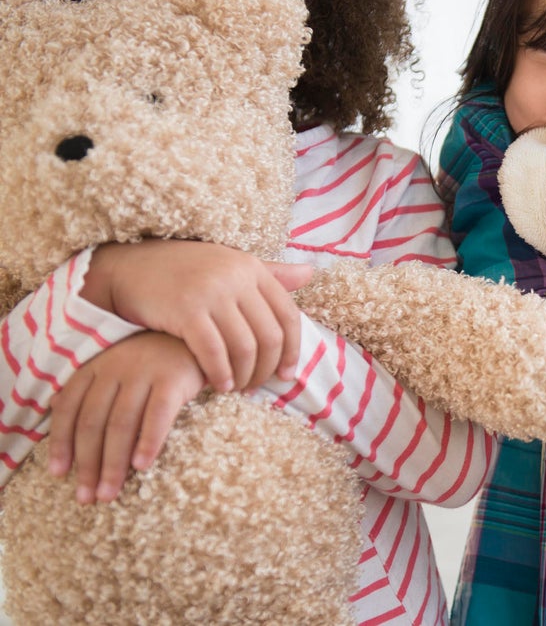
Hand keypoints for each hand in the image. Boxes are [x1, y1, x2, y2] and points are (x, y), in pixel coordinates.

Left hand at [47, 332, 204, 503]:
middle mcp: (115, 368)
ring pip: (121, 424)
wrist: (200, 337)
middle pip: (94, 422)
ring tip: (110, 492)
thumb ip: (89, 386)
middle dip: (88, 464)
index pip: (70, 408)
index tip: (59, 474)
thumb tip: (54, 407)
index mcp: (96, 366)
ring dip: (114, 463)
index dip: (62, 443)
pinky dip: (148, 441)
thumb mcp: (116, 365)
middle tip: (88, 497)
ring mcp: (144, 372)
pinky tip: (141, 466)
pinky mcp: (173, 379)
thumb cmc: (154, 358)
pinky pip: (157, 416)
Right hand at [82, 239, 310, 391]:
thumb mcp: (229, 265)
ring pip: (245, 348)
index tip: (287, 375)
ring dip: (245, 375)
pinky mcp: (185, 311)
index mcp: (252, 268)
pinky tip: (219, 386)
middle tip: (258, 386)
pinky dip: (221, 374)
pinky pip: (214, 352)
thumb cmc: (183, 269)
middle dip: (268, 368)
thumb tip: (310, 273)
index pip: (288, 316)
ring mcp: (211, 293)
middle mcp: (236, 278)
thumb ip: (271, 272)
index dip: (293, 350)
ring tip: (238, 388)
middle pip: (270, 336)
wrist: (128, 266)